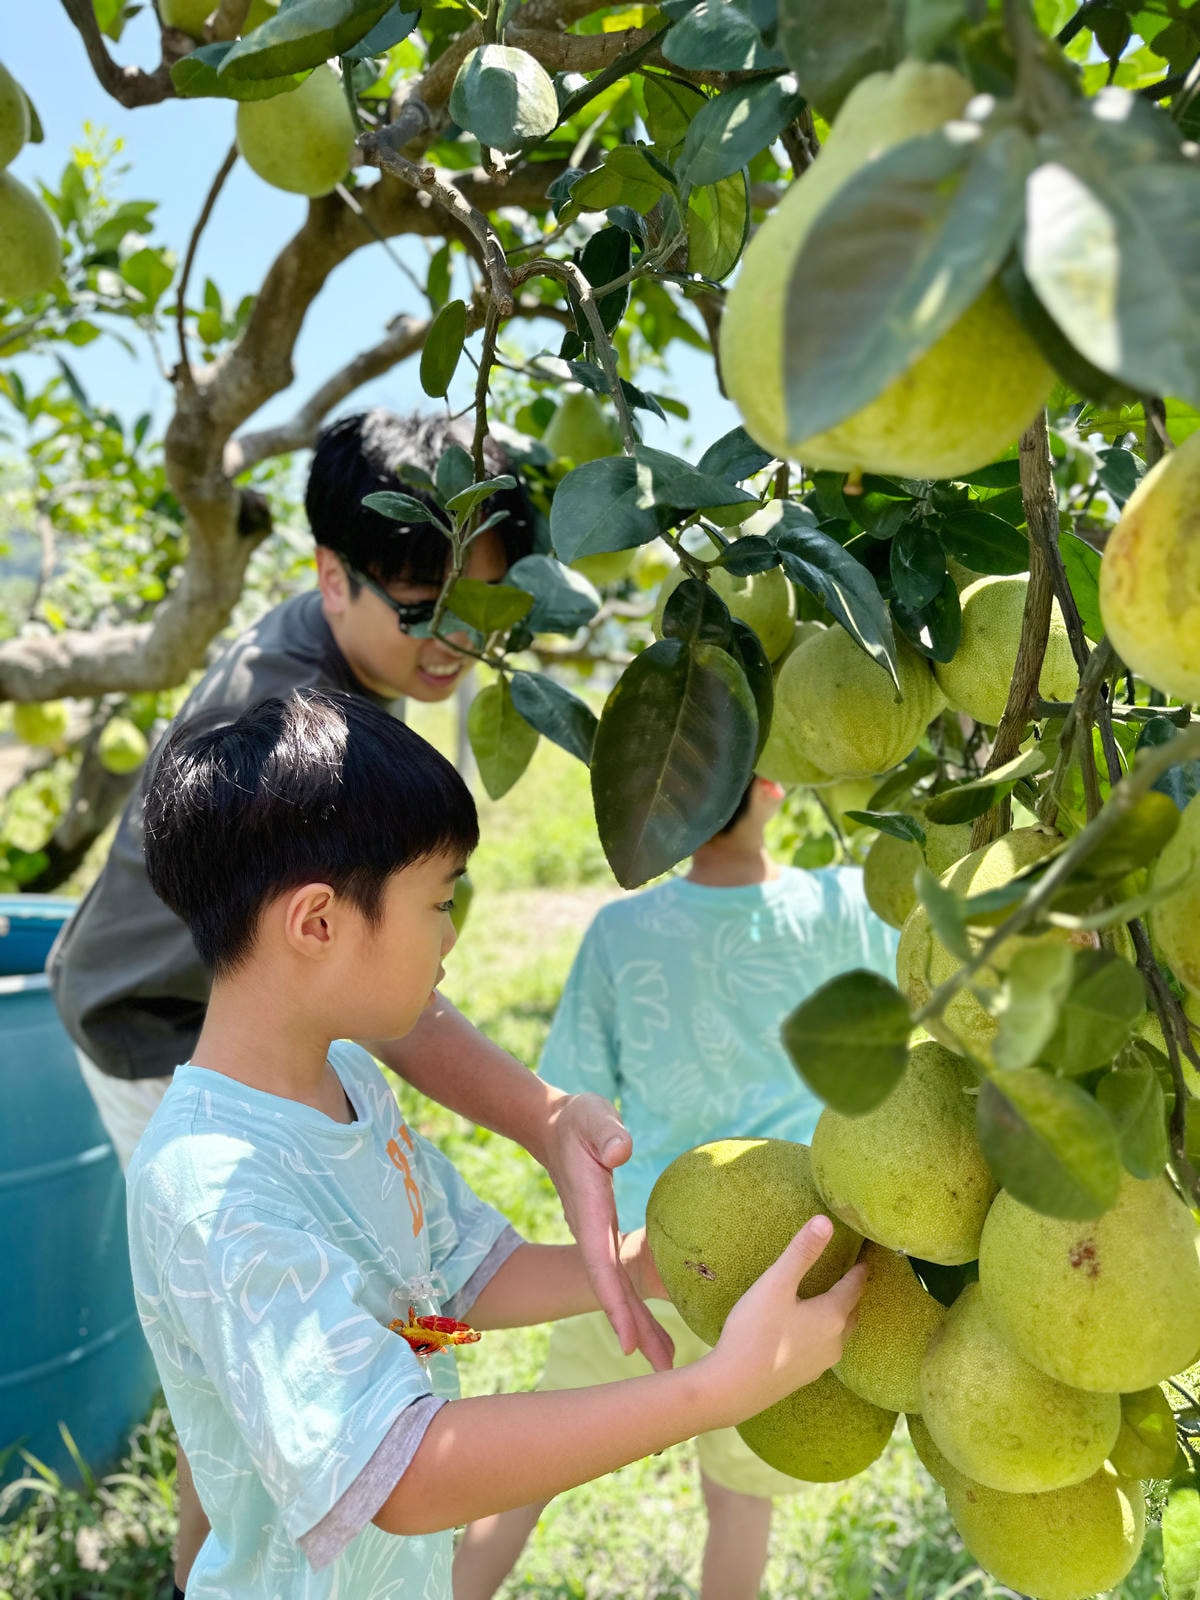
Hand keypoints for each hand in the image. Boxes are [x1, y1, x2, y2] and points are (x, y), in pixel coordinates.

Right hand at [543, 1091, 673, 1370]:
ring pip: (619, 1288)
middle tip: (663, 1372)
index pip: (602, 1265)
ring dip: (640, 1324)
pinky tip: (658, 1322)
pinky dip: (639, 1302)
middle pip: (613, 1291)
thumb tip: (622, 1150)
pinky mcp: (605, 1234)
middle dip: (636, 1329)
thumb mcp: (591, 1117)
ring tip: (667, 1362)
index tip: (628, 1344)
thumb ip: (605, 1132)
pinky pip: (624, 1275)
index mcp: (590, 1211)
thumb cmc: (578, 1121)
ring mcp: (597, 1237)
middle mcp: (592, 1233)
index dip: (615, 1305)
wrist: (555, 1126)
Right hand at [702, 1216, 866, 1425]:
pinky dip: (825, 1334)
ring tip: (835, 1301)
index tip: (866, 1257)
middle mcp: (834, 1341)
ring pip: (840, 1333)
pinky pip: (824, 1348)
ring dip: (841, 1316)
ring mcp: (821, 1363)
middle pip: (852, 1312)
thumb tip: (826, 1221)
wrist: (734, 1388)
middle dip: (854, 1293)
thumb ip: (801, 1252)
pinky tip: (810, 1332)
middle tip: (854, 1276)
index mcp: (832, 1316)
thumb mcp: (776, 1284)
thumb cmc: (755, 1331)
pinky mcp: (804, 1377)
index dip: (860, 1269)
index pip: (854, 1287)